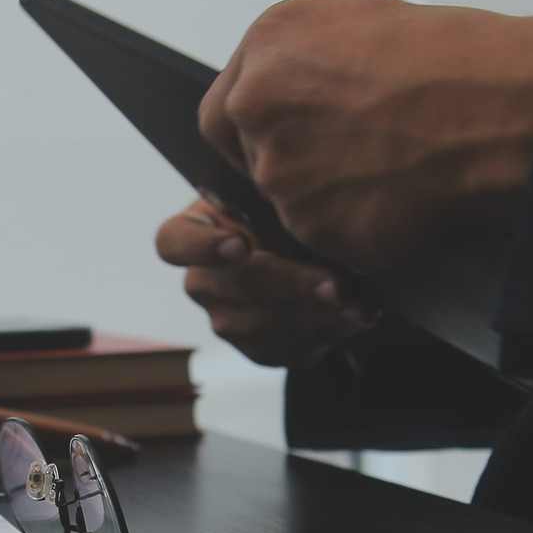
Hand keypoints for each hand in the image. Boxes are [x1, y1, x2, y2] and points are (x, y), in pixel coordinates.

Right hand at [155, 197, 376, 368]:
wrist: (319, 249)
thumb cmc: (289, 209)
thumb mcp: (276, 189)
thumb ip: (273, 187)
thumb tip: (288, 181)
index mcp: (193, 231)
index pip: (173, 243)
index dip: (202, 247)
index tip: (240, 245)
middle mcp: (202, 280)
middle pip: (233, 287)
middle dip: (289, 286)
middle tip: (334, 284)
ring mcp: (226, 320)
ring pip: (262, 327)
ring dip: (317, 317)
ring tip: (359, 305)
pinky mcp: (259, 349)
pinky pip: (286, 350)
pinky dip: (326, 335)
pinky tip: (357, 318)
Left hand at [199, 0, 532, 275]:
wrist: (504, 110)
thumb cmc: (457, 59)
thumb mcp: (365, 25)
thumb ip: (304, 63)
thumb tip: (293, 91)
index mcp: (267, 45)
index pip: (224, 112)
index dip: (257, 133)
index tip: (294, 140)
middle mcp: (259, 108)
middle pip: (255, 162)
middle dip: (298, 167)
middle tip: (361, 158)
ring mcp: (283, 175)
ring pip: (293, 206)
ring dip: (334, 201)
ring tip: (401, 171)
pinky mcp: (317, 229)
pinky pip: (332, 242)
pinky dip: (365, 231)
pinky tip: (408, 201)